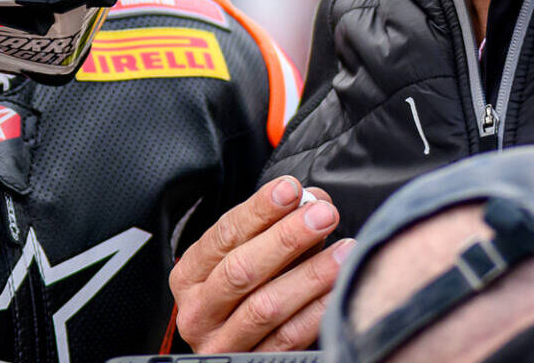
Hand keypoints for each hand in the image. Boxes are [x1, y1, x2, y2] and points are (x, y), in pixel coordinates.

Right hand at [169, 175, 354, 351]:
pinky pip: (288, 338)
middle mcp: (198, 311)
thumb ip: (277, 226)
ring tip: (342, 251)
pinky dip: (316, 310)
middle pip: (241, 270)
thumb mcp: (249, 254)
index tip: (291, 189)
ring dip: (310, 275)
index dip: (258, 210)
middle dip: (286, 238)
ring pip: (266, 307)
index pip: (223, 235)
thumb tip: (311, 200)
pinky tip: (337, 289)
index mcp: (190, 276)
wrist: (238, 344)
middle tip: (322, 215)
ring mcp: (223, 343)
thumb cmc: (245, 289)